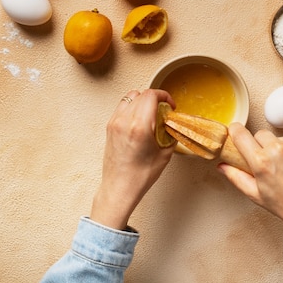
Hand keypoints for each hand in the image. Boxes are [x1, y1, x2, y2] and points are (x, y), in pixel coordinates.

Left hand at [90, 89, 175, 229]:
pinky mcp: (110, 126)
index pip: (151, 95)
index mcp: (139, 126)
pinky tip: (139, 118)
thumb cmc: (139, 176)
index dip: (164, 96)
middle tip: (163, 110)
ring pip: (130, 97)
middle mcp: (124, 120)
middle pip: (141, 94)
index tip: (169, 105)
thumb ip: (170, 134)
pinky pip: (122, 106)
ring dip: (143, 100)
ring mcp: (115, 122)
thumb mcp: (164, 154)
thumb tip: (172, 124)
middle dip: (155, 98)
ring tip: (150, 112)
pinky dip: (132, 106)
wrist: (119, 188)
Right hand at [218, 124, 282, 270]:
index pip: (240, 134)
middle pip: (259, 134)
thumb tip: (222, 166)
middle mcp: (277, 149)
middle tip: (265, 162)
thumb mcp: (255, 194)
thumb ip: (236, 177)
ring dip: (277, 148)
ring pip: (278, 138)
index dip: (235, 131)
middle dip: (259, 145)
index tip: (235, 132)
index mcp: (261, 161)